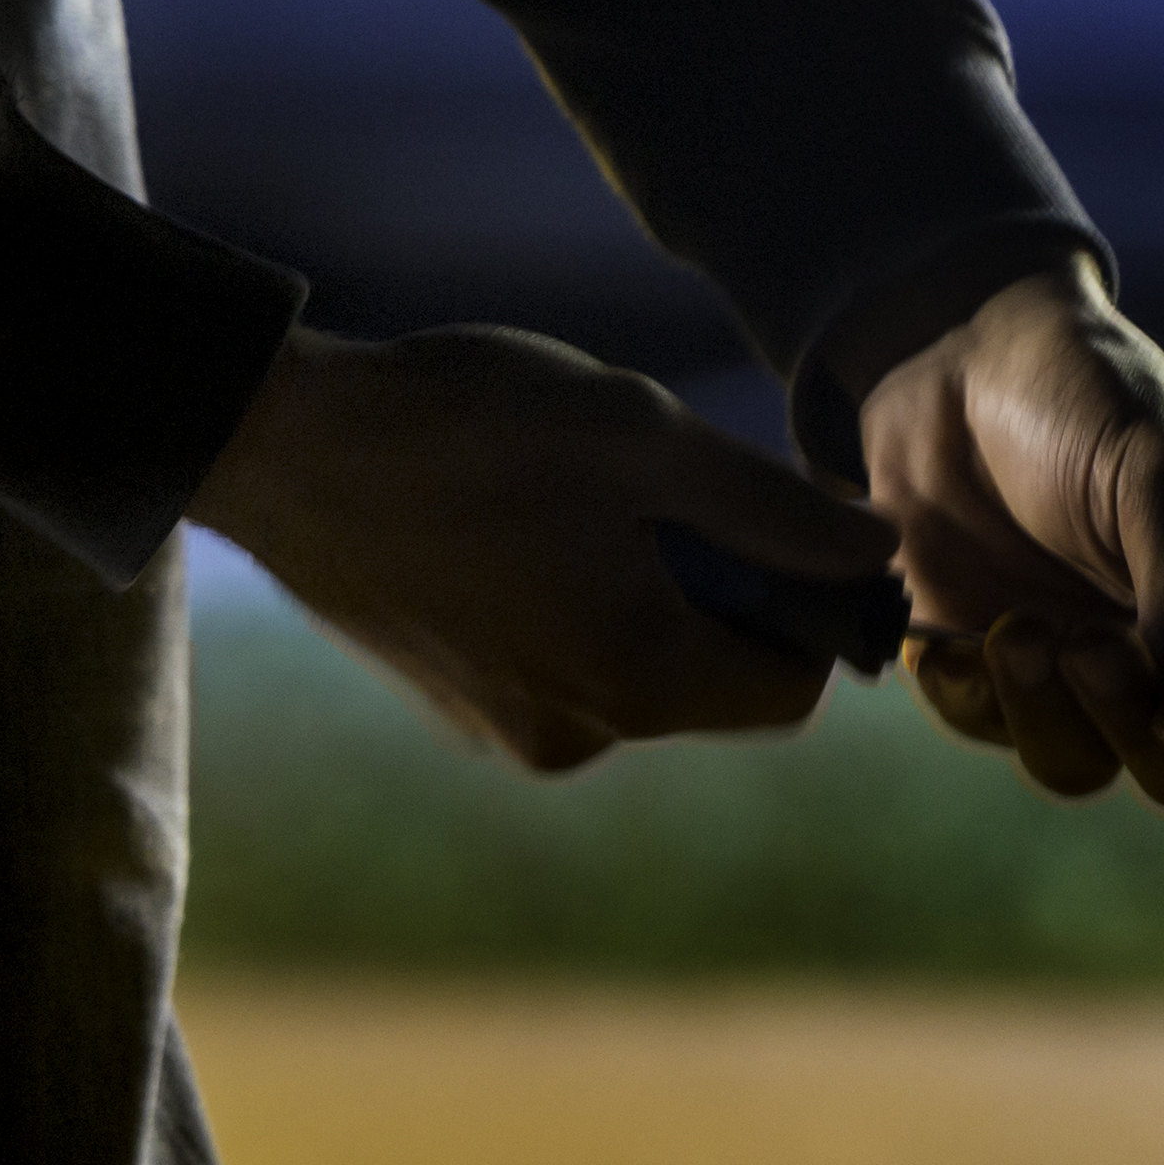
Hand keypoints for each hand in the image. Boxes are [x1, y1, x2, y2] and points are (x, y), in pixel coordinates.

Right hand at [195, 323, 897, 773]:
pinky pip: (568, 666)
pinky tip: (518, 522)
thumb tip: (879, 552)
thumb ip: (775, 509)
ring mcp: (510, 731)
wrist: (284, 445)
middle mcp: (579, 737)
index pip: (794, 689)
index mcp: (638, 683)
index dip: (814, 608)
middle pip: (716, 681)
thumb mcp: (646, 438)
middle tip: (660, 484)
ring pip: (640, 668)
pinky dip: (577, 602)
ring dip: (646, 589)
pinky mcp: (460, 710)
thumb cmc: (472, 427)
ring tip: (572, 495)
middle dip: (721, 590)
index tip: (778, 520)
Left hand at [860, 264, 1163, 810]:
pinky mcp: (990, 668)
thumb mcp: (1163, 477)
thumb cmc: (1089, 393)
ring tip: (1016, 626)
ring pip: (1083, 767)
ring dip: (1048, 714)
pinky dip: (974, 698)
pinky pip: (987, 730)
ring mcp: (1081, 669)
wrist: (955, 354)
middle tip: (1091, 650)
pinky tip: (955, 637)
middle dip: (1136, 732)